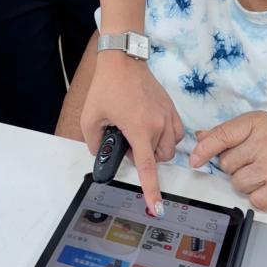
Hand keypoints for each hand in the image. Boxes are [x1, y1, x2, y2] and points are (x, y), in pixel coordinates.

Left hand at [80, 52, 184, 216]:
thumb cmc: (107, 86)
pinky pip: (176, 134)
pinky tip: (151, 128)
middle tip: (126, 140)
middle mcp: (158, 124)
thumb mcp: (90, 117)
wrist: (123, 60)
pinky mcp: (171, 108)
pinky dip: (166, 137)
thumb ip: (94, 142)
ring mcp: (167, 115)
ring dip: (155, 148)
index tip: (158, 207)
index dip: (152, 190)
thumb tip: (101, 154)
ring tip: (138, 132)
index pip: (148, 167)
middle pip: (158, 158)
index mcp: (139, 128)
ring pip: (169, 148)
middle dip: (144, 156)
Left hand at [189, 111, 266, 211]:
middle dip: (237, 167)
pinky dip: (260, 198)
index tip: (194, 160)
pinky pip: (252, 199)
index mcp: (260, 122)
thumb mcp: (261, 132)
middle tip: (259, 162)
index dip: (204, 150)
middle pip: (226, 163)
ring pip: (237, 183)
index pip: (222, 135)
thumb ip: (229, 134)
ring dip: (248, 184)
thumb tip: (200, 138)